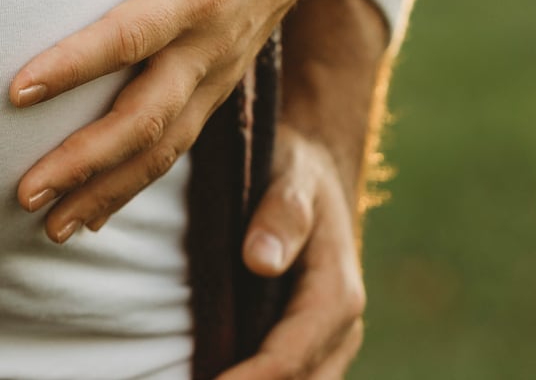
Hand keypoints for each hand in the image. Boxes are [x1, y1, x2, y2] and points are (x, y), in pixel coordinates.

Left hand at [8, 0, 345, 240]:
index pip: (132, 36)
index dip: (76, 64)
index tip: (17, 88)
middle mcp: (213, 44)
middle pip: (147, 117)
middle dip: (86, 159)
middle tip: (24, 188)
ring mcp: (218, 74)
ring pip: (163, 147)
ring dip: (106, 189)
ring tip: (48, 225)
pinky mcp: (215, 88)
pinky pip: (174, 147)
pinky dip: (133, 186)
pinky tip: (88, 215)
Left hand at [223, 124, 367, 379]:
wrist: (316, 181)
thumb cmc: (298, 176)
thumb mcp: (293, 178)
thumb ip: (281, 216)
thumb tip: (260, 260)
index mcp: (336, 295)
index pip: (289, 358)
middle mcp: (340, 330)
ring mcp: (328, 345)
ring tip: (196, 378)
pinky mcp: (309, 349)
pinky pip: (290, 378)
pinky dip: (256, 379)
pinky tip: (211, 373)